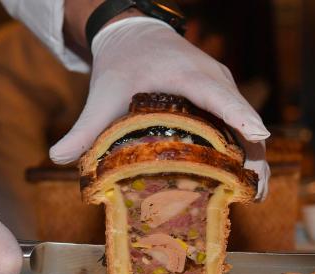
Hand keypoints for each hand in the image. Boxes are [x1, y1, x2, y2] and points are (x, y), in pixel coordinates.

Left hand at [50, 17, 270, 196]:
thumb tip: (58, 157)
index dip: (239, 115)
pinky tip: (242, 182)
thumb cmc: (122, 63)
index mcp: (188, 74)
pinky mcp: (223, 97)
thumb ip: (84, 127)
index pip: (219, 94)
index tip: (256, 135)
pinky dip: (245, 151)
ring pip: (248, 123)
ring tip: (253, 196)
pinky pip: (241, 124)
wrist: (135, 36)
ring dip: (254, 158)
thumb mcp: (103, 93)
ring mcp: (223, 88)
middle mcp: (214, 79)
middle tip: (254, 192)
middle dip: (253, 154)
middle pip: (244, 117)